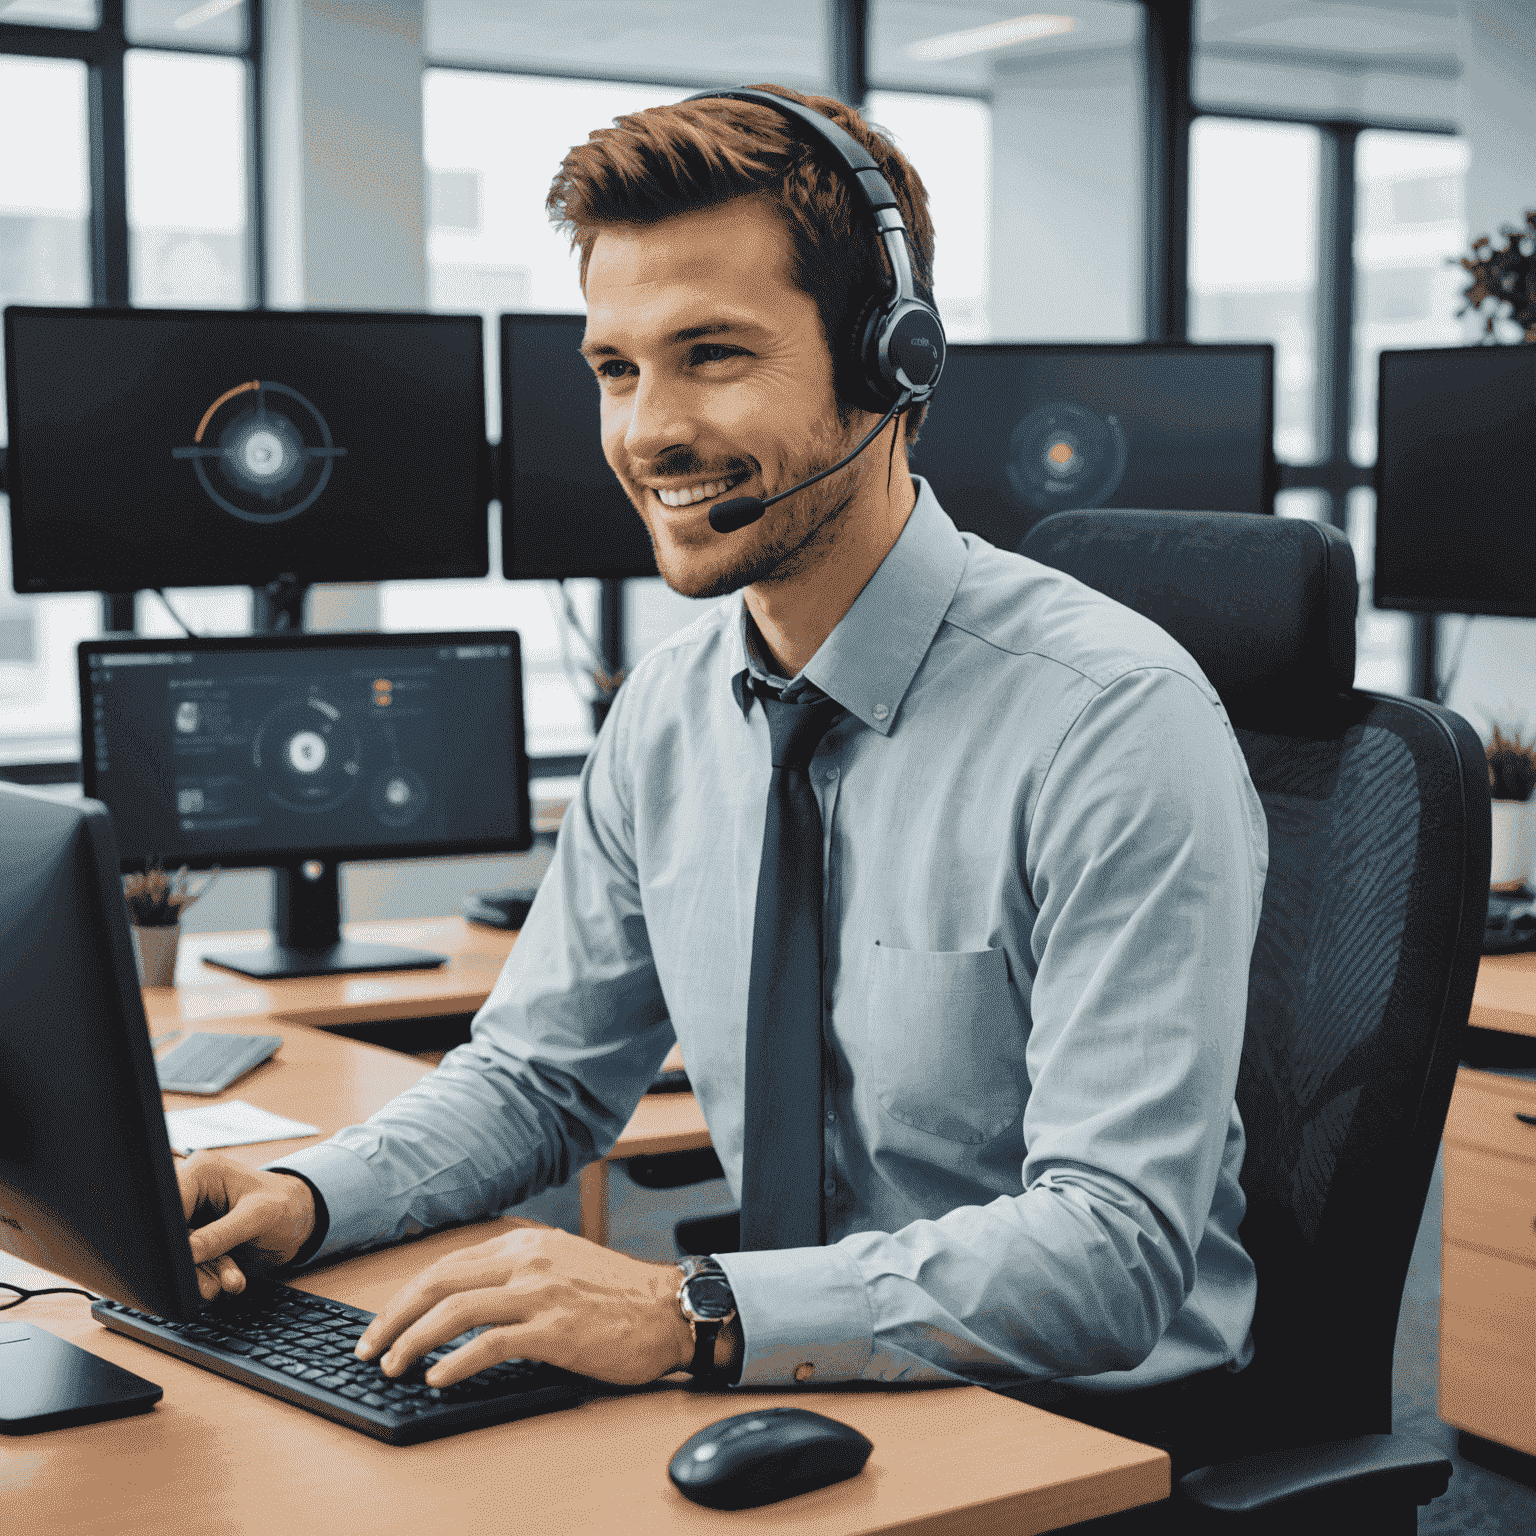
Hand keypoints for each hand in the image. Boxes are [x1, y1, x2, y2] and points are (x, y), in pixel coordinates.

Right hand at [176, 1151, 316, 1299]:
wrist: (301, 1223)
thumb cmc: (285, 1205)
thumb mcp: (257, 1217)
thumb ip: (219, 1236)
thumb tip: (184, 1255)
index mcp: (201, 1173)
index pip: (167, 1206)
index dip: (169, 1237)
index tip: (182, 1261)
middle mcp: (192, 1195)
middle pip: (170, 1237)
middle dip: (192, 1264)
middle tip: (211, 1284)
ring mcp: (194, 1221)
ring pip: (180, 1258)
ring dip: (204, 1276)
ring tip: (232, 1280)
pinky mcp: (200, 1242)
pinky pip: (193, 1267)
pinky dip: (211, 1278)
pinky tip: (233, 1278)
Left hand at [354, 1222, 693, 1387]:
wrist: (669, 1310)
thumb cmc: (618, 1295)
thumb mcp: (562, 1264)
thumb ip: (519, 1271)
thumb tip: (465, 1299)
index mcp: (525, 1243)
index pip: (447, 1265)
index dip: (406, 1296)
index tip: (383, 1323)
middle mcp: (527, 1260)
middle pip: (439, 1282)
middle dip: (393, 1317)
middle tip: (367, 1348)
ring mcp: (540, 1293)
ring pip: (456, 1310)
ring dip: (413, 1341)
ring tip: (393, 1366)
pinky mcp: (555, 1329)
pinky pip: (490, 1343)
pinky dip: (455, 1361)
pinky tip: (437, 1378)